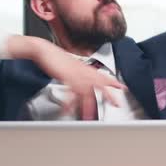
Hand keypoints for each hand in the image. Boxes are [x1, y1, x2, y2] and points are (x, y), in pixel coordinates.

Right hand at [7, 36, 124, 118]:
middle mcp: (82, 70)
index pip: (103, 75)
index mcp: (84, 67)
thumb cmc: (54, 56)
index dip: (114, 82)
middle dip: (109, 95)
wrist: (43, 49)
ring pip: (87, 91)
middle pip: (101, 84)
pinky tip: (67, 111)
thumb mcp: (70, 63)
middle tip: (116, 104)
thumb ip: (78, 70)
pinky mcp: (66, 77)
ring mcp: (75, 73)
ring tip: (88, 117)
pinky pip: (70, 93)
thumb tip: (82, 76)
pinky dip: (69, 104)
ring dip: (88, 106)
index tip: (123, 87)